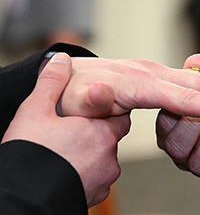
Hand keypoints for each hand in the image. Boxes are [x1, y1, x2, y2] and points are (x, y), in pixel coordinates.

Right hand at [2, 53, 130, 206]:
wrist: (24, 198)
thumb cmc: (31, 155)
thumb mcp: (35, 111)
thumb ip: (52, 83)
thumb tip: (61, 59)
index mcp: (102, 132)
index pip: (118, 114)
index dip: (103, 111)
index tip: (87, 112)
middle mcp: (110, 156)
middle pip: (110, 137)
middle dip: (94, 134)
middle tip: (68, 133)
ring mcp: (104, 179)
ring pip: (103, 160)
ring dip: (89, 156)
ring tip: (62, 154)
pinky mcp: (96, 197)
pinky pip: (95, 180)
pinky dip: (84, 175)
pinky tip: (64, 171)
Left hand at [58, 56, 199, 119]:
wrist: (66, 77)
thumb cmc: (68, 94)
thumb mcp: (69, 101)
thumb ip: (89, 101)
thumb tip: (105, 91)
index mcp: (137, 84)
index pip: (183, 98)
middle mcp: (155, 74)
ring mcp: (160, 74)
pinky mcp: (163, 78)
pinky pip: (199, 82)